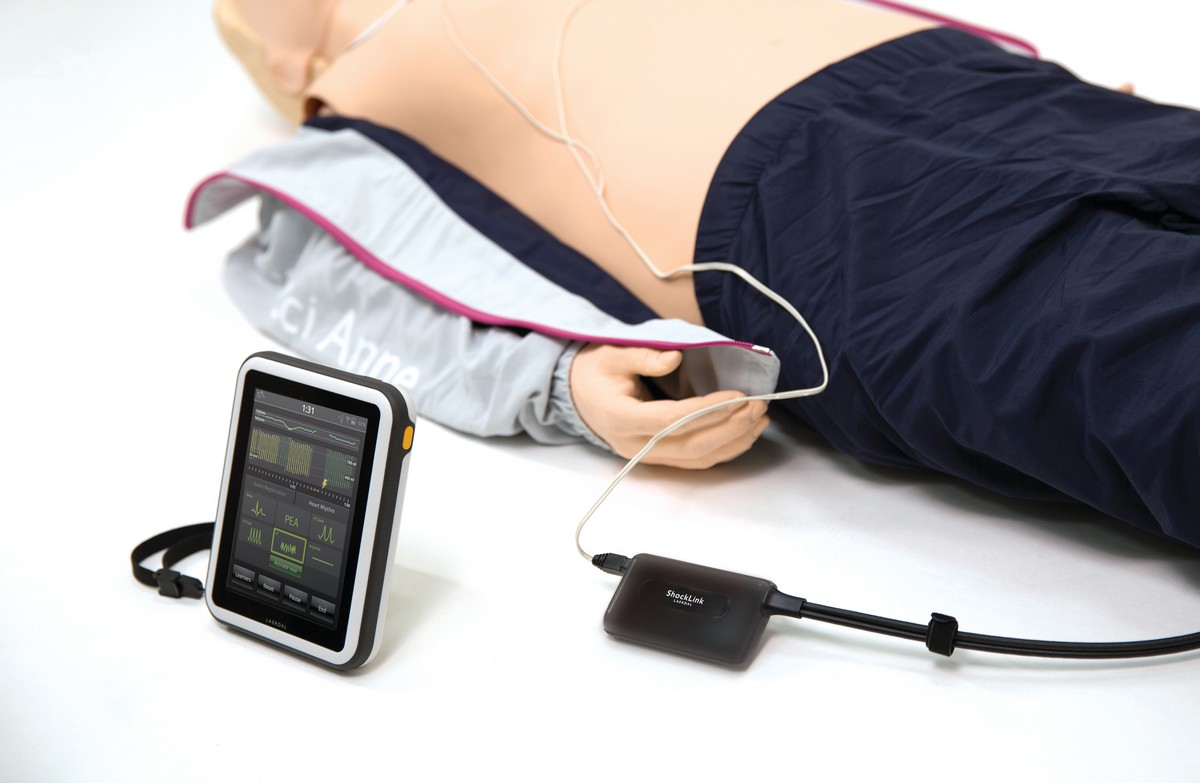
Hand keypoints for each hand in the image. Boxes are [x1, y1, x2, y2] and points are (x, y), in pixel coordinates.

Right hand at [569, 343, 769, 468]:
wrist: (575, 394)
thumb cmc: (594, 371)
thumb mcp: (612, 353)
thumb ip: (643, 356)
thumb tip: (675, 359)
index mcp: (621, 417)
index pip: (672, 419)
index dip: (708, 410)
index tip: (737, 396)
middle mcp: (635, 444)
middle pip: (691, 445)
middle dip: (730, 427)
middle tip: (758, 405)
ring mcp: (646, 455)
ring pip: (697, 458)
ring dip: (733, 441)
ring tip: (760, 420)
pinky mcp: (657, 457)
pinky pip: (695, 461)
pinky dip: (723, 449)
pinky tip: (744, 434)